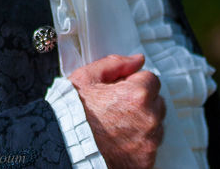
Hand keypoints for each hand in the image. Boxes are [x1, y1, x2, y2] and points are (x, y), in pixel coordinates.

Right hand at [68, 53, 164, 168]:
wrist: (63, 144)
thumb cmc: (73, 112)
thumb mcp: (87, 77)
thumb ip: (116, 63)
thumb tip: (137, 60)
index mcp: (137, 94)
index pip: (151, 79)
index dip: (133, 83)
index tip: (120, 91)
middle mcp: (149, 118)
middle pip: (156, 102)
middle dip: (141, 102)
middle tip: (117, 108)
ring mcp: (149, 142)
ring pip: (155, 125)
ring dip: (142, 123)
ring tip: (117, 126)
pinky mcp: (146, 160)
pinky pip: (150, 146)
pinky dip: (139, 143)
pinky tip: (120, 141)